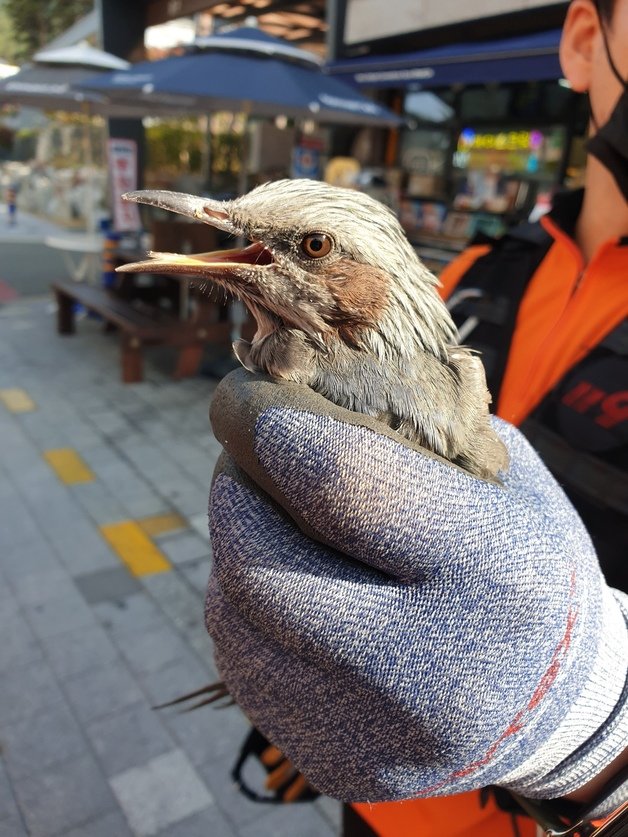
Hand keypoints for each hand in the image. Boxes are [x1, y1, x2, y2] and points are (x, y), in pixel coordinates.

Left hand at [205, 369, 627, 804]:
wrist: (555, 701)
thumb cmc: (524, 564)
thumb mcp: (503, 478)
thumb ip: (410, 428)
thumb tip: (297, 384)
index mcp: (491, 574)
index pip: (342, 483)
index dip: (269, 424)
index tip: (243, 395)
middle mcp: (433, 671)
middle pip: (261, 563)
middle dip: (232, 489)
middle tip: (240, 455)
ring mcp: (379, 735)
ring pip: (236, 620)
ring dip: (231, 550)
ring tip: (261, 516)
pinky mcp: (339, 765)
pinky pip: (246, 670)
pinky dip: (243, 612)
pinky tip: (277, 584)